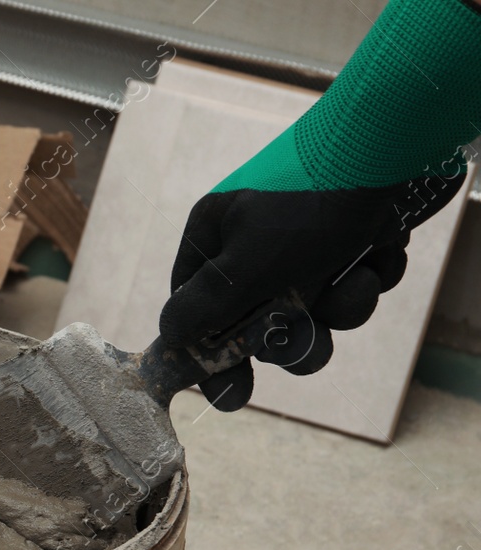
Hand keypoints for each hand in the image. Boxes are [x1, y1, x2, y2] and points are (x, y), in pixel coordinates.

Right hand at [159, 168, 465, 410]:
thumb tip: (168, 340)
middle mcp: (254, 240)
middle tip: (311, 344)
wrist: (397, 139)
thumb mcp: (247, 264)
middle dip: (294, 336)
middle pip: (259, 319)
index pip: (195, 309)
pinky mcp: (352, 237)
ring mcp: (306, 240)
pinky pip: (352, 280)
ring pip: (316, 307)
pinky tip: (381, 248)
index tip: (234, 395)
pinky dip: (370, 274)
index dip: (214, 353)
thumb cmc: (311, 201)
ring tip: (359, 278)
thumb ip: (204, 308)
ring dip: (342, 305)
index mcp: (215, 237)